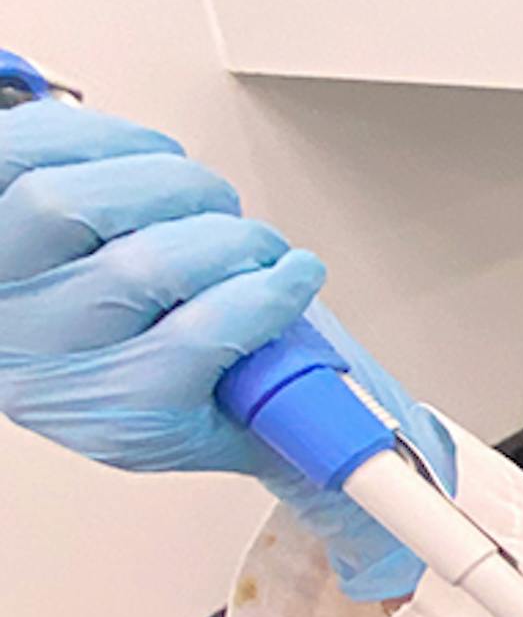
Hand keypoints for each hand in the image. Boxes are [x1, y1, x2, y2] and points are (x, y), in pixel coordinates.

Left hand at [0, 103, 451, 597]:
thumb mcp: (209, 424)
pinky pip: (38, 147)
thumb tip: (392, 479)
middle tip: (251, 242)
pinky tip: (135, 162)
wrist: (20, 341)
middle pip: (144, 266)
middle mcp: (40, 349)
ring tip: (194, 199)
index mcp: (113, 410)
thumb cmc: (121, 375)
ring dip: (169, 182)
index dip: (264, 296)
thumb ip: (296, 432)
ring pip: (81, 201)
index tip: (299, 275)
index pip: (198, 346)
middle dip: (227, 239)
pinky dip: (104, 137)